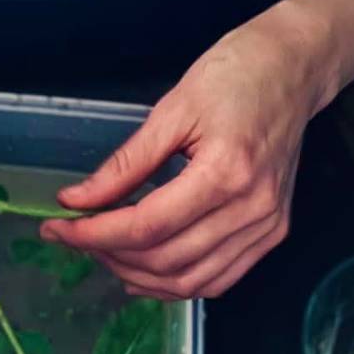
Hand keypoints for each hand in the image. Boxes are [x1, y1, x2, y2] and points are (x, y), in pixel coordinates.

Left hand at [42, 0, 353, 300]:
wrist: (294, 70)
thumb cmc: (237, 74)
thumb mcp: (173, 108)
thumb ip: (125, 163)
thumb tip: (78, 200)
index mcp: (225, 171)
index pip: (148, 226)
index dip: (96, 234)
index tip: (59, 228)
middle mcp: (251, 209)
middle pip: (167, 260)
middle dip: (111, 256)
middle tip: (77, 238)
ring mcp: (265, 227)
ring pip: (191, 281)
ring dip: (140, 277)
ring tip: (106, 254)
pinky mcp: (271, 234)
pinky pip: (218, 280)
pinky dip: (177, 283)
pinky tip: (146, 271)